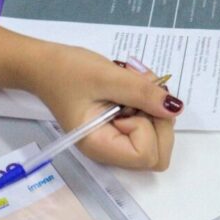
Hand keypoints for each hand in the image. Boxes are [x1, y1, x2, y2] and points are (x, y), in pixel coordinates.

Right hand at [33, 44, 182, 169]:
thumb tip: (175, 108)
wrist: (44, 65)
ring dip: (153, 105)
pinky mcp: (118, 126)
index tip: (133, 101)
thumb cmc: (68, 70)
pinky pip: (146, 122)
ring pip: (156, 136)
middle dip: (158, 117)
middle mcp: (110, 151)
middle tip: (140, 87)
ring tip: (131, 81)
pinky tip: (130, 84)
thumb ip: (142, 93)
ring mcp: (115, 140)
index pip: (147, 155)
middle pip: (157, 152)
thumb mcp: (107, 76)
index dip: (151, 126)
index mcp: (100, 146)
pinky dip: (146, 102)